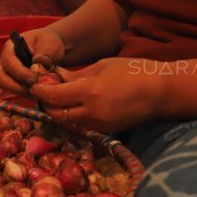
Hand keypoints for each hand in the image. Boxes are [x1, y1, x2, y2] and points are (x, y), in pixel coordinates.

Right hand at [0, 27, 64, 96]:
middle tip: (35, 89)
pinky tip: (39, 93)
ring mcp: (8, 73)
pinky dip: (26, 95)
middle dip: (17, 87)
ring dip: (22, 92)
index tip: (34, 79)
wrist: (51, 49)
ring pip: (6, 87)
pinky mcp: (14, 83)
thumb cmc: (48, 43)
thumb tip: (38, 63)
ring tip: (38, 92)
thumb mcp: (50, 43)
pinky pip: (15, 92)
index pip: (8, 62)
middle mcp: (5, 62)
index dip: (20, 73)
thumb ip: (45, 53)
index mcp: (11, 48)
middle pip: (1, 78)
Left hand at [30, 58, 167, 132]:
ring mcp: (100, 124)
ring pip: (67, 123)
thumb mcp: (102, 66)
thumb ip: (76, 75)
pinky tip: (72, 108)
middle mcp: (92, 112)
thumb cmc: (133, 71)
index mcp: (90, 92)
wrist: (162, 92)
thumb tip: (56, 77)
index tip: (34, 85)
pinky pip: (81, 127)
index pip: (54, 96)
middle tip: (42, 93)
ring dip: (58, 113)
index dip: (40, 91)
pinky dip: (72, 119)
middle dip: (46, 103)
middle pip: (56, 114)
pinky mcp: (107, 131)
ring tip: (55, 100)